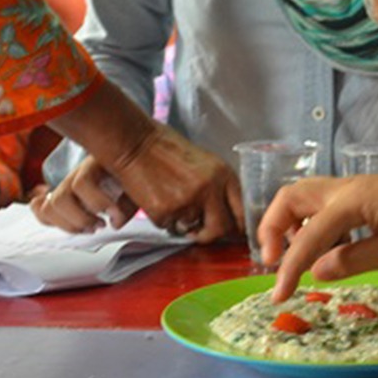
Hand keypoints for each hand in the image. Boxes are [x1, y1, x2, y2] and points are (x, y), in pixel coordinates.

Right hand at [36, 125, 237, 243]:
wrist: (135, 143)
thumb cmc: (166, 149)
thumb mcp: (205, 162)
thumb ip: (218, 186)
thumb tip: (227, 213)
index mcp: (223, 174)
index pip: (242, 210)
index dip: (239, 226)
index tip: (233, 232)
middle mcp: (210, 189)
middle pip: (222, 228)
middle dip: (210, 234)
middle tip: (200, 231)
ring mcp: (188, 202)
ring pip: (192, 230)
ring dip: (183, 226)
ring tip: (173, 204)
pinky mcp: (165, 211)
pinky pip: (169, 227)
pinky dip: (164, 221)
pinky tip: (158, 200)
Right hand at [262, 163, 377, 299]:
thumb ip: (355, 260)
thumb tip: (315, 271)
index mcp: (353, 201)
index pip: (307, 236)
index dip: (289, 268)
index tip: (277, 297)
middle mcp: (346, 188)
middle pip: (290, 198)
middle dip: (270, 229)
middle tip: (272, 264)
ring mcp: (353, 189)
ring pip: (303, 198)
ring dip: (288, 224)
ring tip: (297, 259)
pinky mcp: (361, 196)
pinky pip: (322, 205)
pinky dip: (311, 225)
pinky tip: (328, 251)